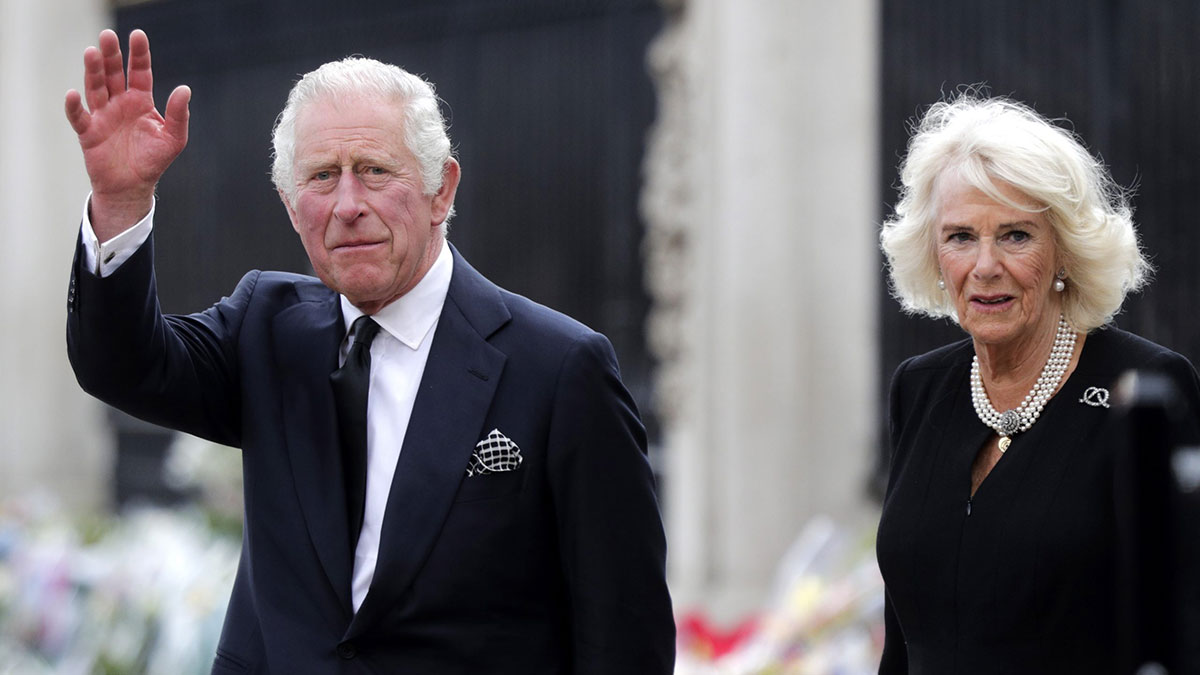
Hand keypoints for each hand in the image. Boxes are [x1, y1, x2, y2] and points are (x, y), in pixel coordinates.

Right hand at [65, 29, 189, 240]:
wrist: (132, 187)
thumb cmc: (153, 160)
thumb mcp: (174, 138)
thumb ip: (179, 115)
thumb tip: (185, 89)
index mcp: (141, 100)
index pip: (139, 72)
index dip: (139, 54)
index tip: (138, 35)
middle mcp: (119, 103)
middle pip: (113, 73)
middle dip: (111, 55)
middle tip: (107, 35)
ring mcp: (102, 115)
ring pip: (95, 88)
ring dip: (92, 71)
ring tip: (92, 53)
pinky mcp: (88, 132)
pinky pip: (78, 116)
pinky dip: (74, 106)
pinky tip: (73, 93)